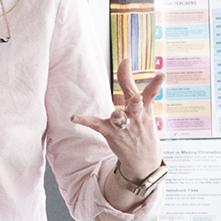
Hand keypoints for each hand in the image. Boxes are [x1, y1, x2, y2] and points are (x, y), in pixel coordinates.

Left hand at [73, 58, 165, 200]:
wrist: (145, 161)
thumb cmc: (143, 131)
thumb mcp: (146, 112)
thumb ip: (134, 90)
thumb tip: (126, 66)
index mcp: (145, 108)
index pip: (142, 88)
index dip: (133, 75)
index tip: (125, 60)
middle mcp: (136, 116)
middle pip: (135, 103)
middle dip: (136, 101)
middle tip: (137, 99)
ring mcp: (124, 126)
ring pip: (119, 117)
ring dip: (118, 117)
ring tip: (116, 116)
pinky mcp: (112, 134)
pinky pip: (96, 125)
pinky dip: (85, 121)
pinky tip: (74, 117)